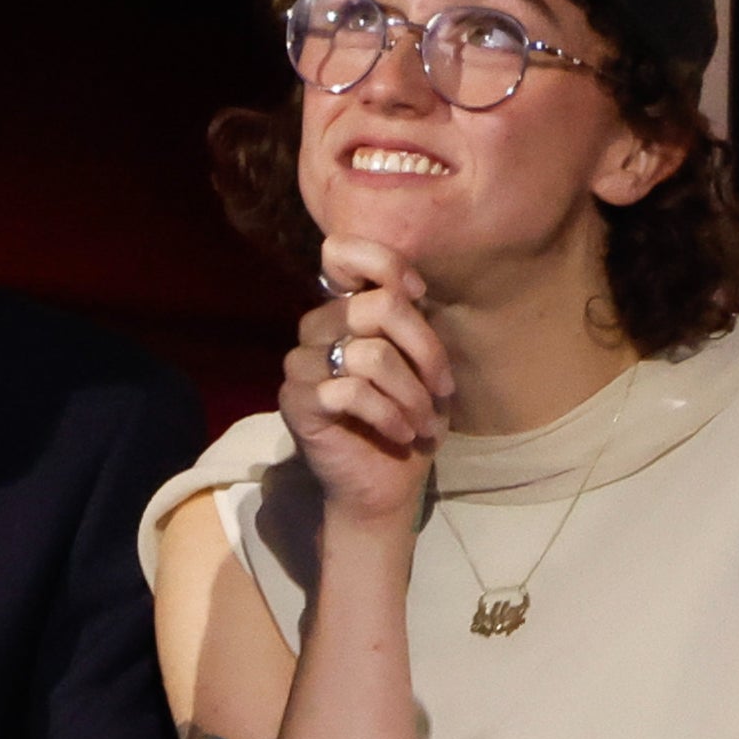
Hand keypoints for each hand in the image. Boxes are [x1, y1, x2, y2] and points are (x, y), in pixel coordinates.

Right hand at [283, 242, 446, 534]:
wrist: (384, 486)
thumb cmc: (407, 420)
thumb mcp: (421, 364)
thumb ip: (411, 320)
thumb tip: (412, 293)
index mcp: (344, 308)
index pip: (342, 252)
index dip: (386, 264)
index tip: (421, 296)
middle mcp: (316, 327)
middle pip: (378, 306)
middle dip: (425, 350)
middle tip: (442, 390)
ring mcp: (300, 364)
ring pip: (372, 355)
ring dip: (412, 394)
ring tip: (424, 422)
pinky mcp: (296, 402)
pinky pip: (352, 392)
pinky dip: (390, 415)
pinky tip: (402, 433)